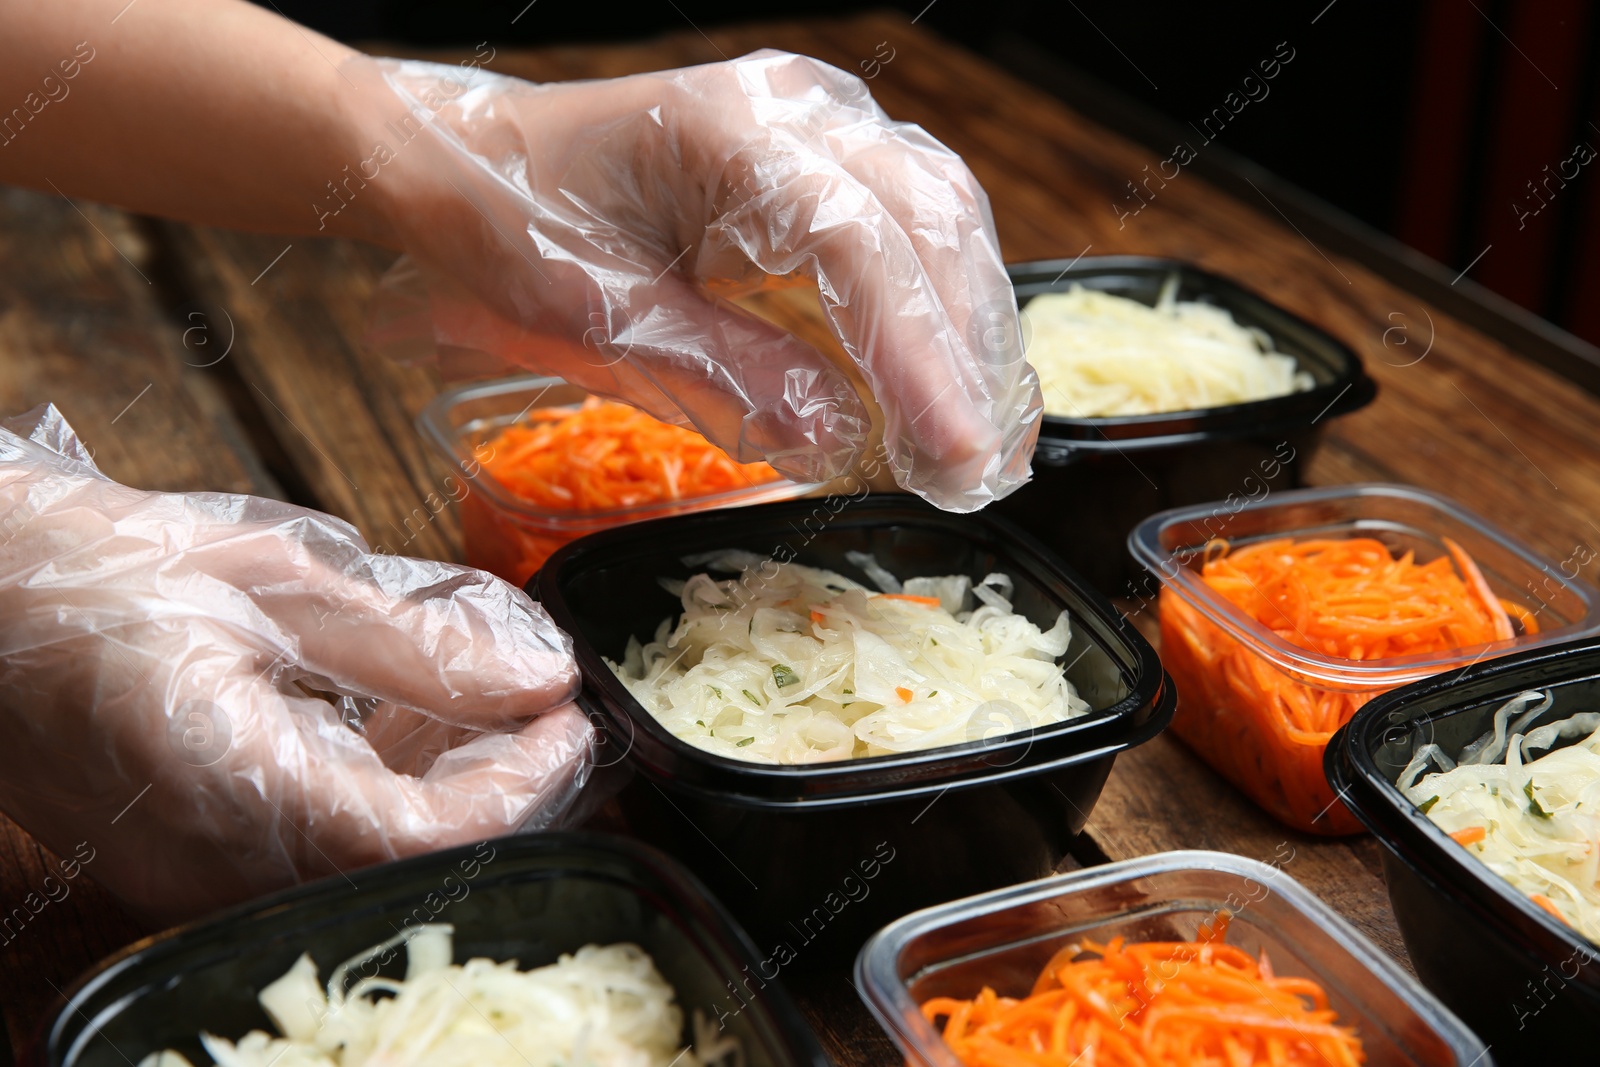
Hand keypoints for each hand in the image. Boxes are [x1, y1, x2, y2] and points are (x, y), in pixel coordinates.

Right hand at [0, 407, 588, 923]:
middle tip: (540, 708)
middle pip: (404, 864)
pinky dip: (379, 789)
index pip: (424, 837)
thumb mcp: (273, 583)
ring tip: (480, 699)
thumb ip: (418, 645)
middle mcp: (211, 860)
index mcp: (231, 787)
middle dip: (496, 788)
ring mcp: (192, 870)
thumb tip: (541, 681)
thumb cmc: (93, 571)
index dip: (521, 788)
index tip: (569, 720)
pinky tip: (404, 718)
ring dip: (443, 786)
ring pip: (365, 862)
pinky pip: (313, 847)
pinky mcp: (186, 853)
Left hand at [354, 50, 1040, 511]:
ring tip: (980, 442)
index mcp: (732, 135)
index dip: (921, 359)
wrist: (469, 166)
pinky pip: (910, 230)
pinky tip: (945, 383)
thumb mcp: (596, 321)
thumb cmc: (514, 227)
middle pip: (931, 227)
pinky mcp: (821, 163)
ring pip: (942, 223)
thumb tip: (840, 442)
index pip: (863, 247)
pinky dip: (936, 311)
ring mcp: (817, 127)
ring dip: (968, 335)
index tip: (955, 456)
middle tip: (979, 473)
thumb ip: (723, 377)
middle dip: (965, 359)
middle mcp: (796, 110)